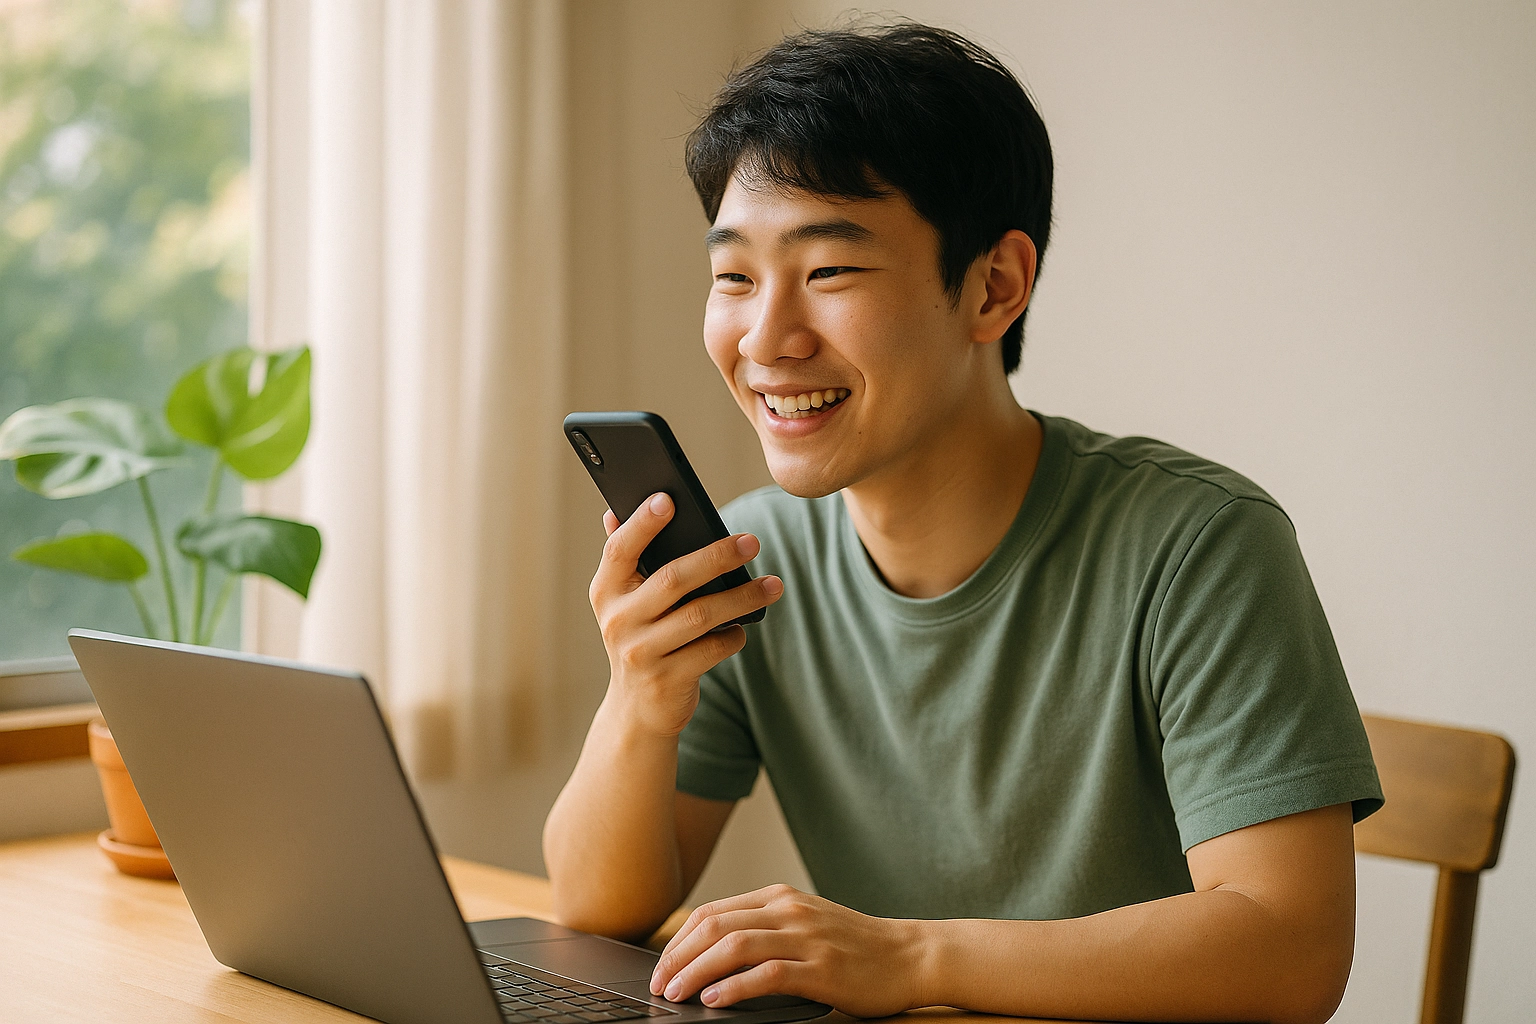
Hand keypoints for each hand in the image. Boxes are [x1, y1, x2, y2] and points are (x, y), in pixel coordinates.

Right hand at [590, 493, 783, 736]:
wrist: (637, 710)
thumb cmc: (641, 637)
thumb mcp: (625, 602)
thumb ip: (624, 559)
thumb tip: (614, 509)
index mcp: (605, 591)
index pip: (619, 549)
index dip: (642, 523)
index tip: (669, 498)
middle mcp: (618, 621)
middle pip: (672, 579)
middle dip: (716, 556)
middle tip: (752, 541)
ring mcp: (641, 653)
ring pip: (700, 615)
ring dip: (742, 597)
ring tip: (773, 585)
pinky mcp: (667, 680)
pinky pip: (712, 649)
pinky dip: (733, 636)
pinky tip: (744, 628)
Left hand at [649, 884, 925, 1017]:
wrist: (910, 955)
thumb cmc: (856, 946)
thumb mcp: (805, 924)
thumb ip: (765, 930)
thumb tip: (711, 957)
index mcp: (779, 898)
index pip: (712, 912)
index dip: (679, 940)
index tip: (662, 967)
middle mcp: (789, 911)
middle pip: (715, 925)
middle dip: (677, 956)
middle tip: (660, 984)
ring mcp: (806, 938)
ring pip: (735, 946)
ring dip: (697, 971)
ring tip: (677, 994)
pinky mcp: (822, 969)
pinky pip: (768, 974)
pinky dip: (735, 987)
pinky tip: (715, 1001)